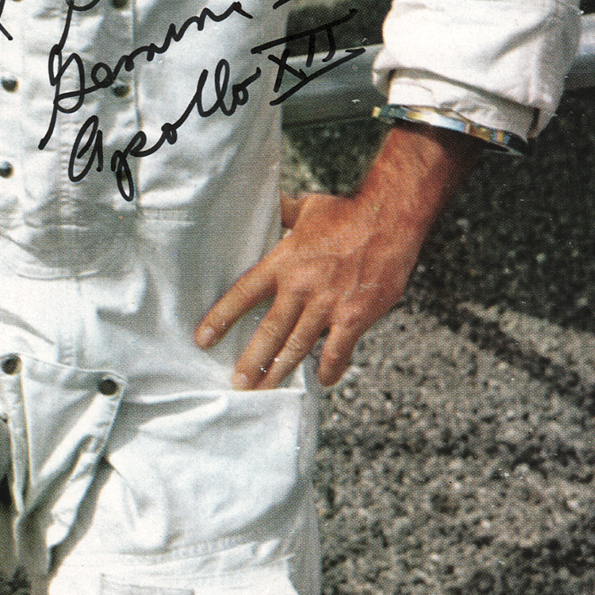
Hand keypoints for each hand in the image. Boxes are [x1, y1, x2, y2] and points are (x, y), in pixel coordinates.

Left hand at [194, 124, 483, 390]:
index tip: (203, 339)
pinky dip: (329, 369)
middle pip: (269, 331)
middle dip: (251, 361)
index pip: (244, 293)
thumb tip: (263, 203)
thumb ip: (282, 213)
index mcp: (284, 261)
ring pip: (298, 347)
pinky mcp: (355, 315)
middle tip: (236, 384)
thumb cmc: (347, 211)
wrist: (391, 218)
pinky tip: (322, 381)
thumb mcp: (306, 208)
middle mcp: (302, 286)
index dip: (221, 318)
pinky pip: (337, 351)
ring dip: (279, 372)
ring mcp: (329, 304)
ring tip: (265, 392)